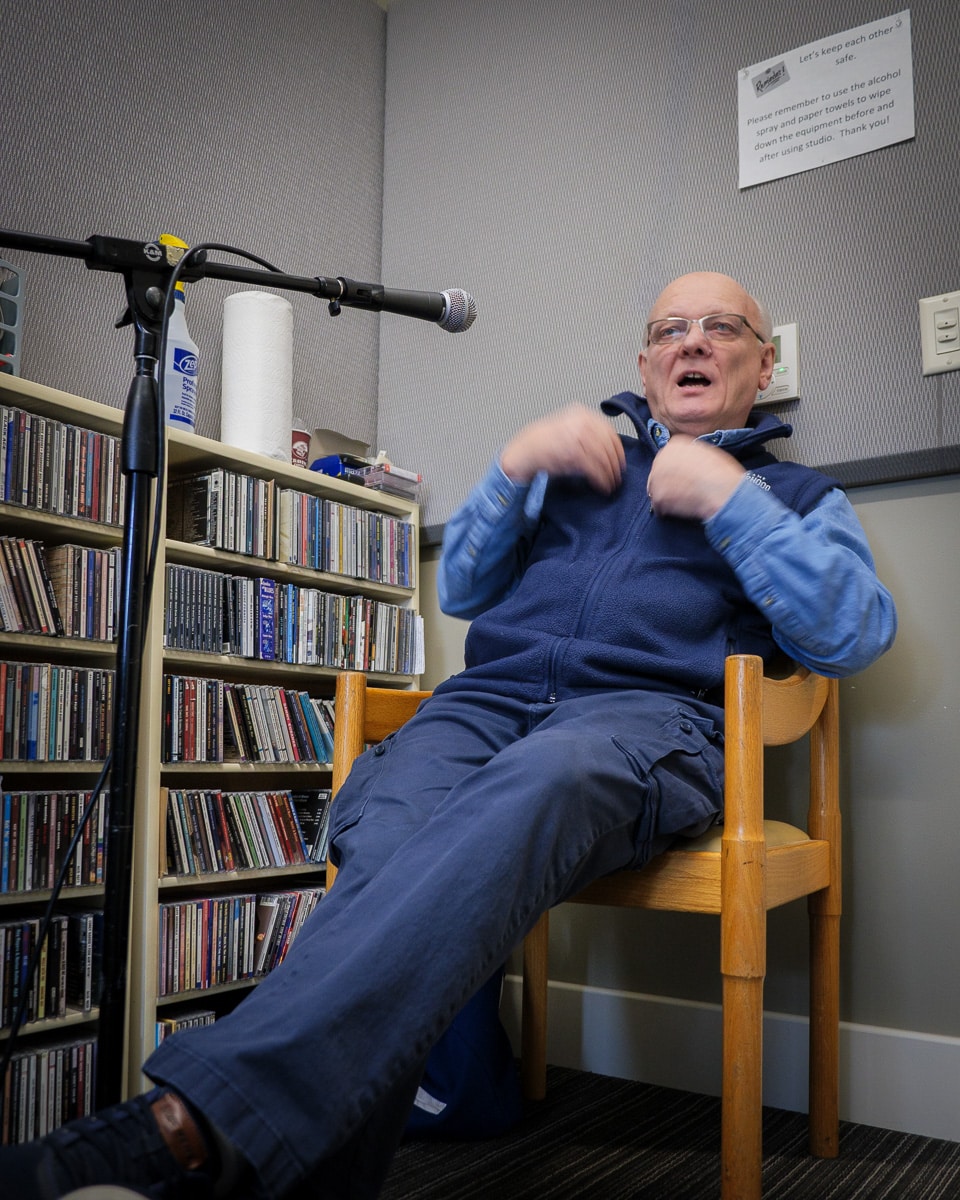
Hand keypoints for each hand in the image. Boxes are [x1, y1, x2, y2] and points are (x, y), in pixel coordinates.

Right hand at [499, 405, 625, 492]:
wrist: (523, 452)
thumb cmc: (544, 445)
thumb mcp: (568, 430)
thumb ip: (588, 435)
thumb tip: (611, 451)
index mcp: (581, 413)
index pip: (608, 431)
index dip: (617, 449)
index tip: (620, 462)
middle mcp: (580, 421)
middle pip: (608, 444)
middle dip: (615, 464)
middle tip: (617, 477)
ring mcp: (576, 436)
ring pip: (603, 457)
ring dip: (610, 474)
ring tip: (610, 485)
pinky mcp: (572, 452)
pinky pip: (594, 468)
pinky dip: (601, 479)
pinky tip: (601, 486)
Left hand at [647, 435, 744, 520]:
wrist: (722, 490)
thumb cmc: (722, 473)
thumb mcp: (709, 454)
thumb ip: (692, 457)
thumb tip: (690, 465)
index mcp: (676, 444)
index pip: (667, 458)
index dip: (675, 472)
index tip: (683, 479)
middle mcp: (662, 456)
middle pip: (659, 474)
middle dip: (668, 484)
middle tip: (682, 493)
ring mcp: (656, 476)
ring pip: (656, 490)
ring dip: (667, 498)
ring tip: (684, 503)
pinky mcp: (657, 496)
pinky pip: (658, 507)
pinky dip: (667, 511)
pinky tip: (681, 511)